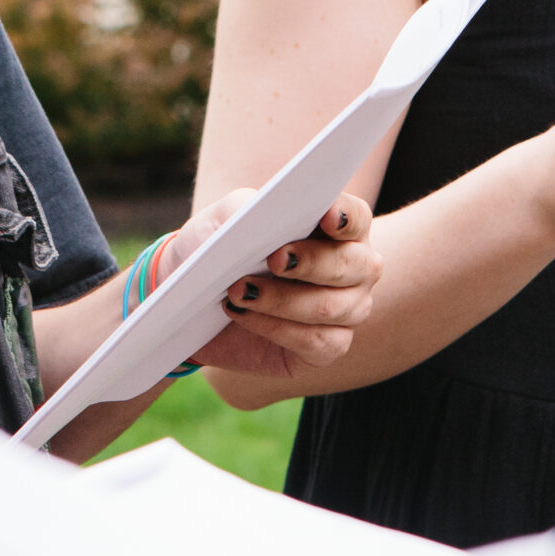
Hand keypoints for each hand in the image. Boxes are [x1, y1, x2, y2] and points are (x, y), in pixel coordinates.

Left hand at [173, 191, 379, 379]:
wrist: (199, 304)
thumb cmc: (222, 252)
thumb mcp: (220, 223)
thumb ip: (239, 209)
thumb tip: (253, 211)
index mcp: (338, 228)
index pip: (355, 217)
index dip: (345, 216)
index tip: (327, 216)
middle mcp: (355, 268)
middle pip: (352, 263)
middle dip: (312, 261)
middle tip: (275, 259)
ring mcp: (349, 309)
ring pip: (329, 306)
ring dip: (282, 300)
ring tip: (239, 291)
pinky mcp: (330, 346)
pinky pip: (315, 341)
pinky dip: (275, 327)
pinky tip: (242, 314)